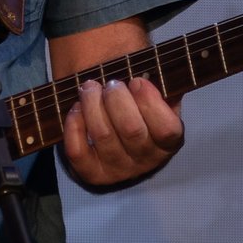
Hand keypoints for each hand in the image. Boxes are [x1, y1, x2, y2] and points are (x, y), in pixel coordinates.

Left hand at [60, 76, 183, 187]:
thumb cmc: (135, 98)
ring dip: (92, 104)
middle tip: (110, 83)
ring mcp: (118, 170)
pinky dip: (74, 125)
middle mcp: (146, 160)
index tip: (137, 80)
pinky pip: (78, 151)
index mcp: (168, 141)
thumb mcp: (155, 89)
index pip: (167, 129)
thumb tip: (150, 69)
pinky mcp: (91, 173)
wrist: (112, 118)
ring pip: (102, 136)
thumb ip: (159, 81)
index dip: (150, 102)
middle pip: (131, 129)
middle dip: (116, 98)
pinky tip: (76, 108)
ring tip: (89, 87)